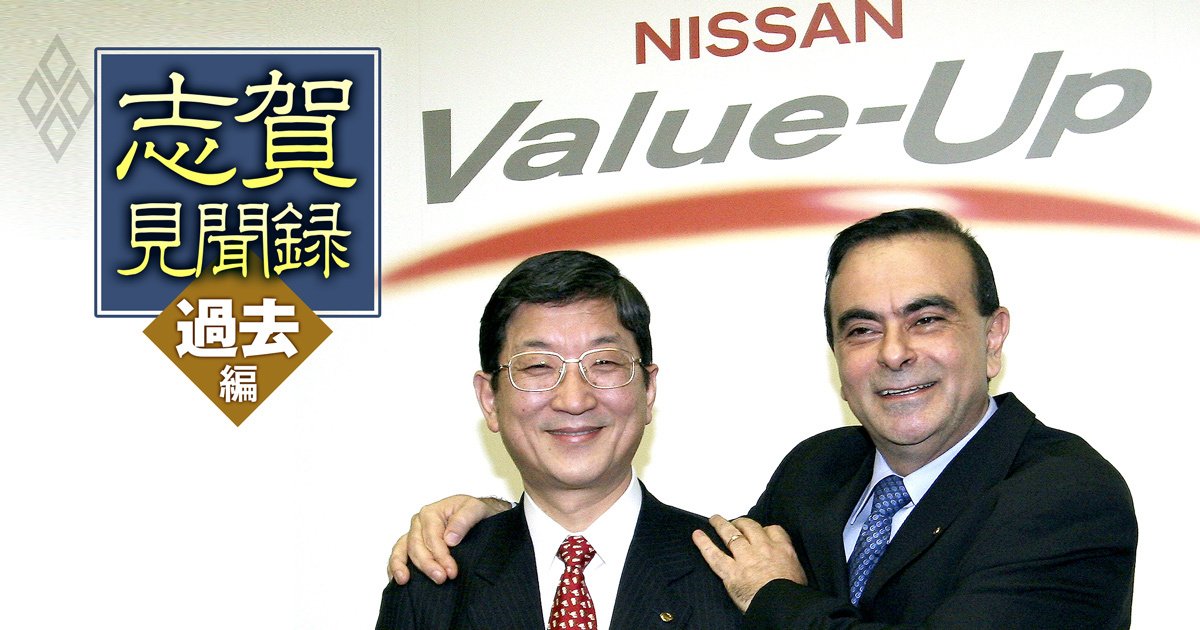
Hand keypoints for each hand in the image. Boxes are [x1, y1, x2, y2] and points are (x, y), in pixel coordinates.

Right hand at [388, 495, 511, 583]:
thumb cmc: (473, 511)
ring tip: (405, 581)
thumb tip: (450, 538)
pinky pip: (398, 554)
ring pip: (403, 550)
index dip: (441, 556)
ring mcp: (413, 534)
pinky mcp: (412, 545)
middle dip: (427, 564)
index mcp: (431, 513)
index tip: (451, 571)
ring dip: (403, 566)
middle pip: (417, 546)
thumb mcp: (476, 509)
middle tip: (441, 579)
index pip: (432, 537)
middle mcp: (418, 523)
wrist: (475, 515)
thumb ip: (464, 520)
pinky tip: (397, 580)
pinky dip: (395, 566)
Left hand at [692, 515, 806, 611]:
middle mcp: (762, 548)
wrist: (783, 606)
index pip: (773, 530)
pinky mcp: (731, 572)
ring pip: (731, 535)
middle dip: (741, 522)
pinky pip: (714, 554)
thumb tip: (787, 569)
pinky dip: (704, 544)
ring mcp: (745, 558)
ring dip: (721, 525)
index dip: (765, 529)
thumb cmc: (793, 595)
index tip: (761, 531)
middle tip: (735, 522)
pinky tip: (697, 535)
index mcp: (782, 549)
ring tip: (714, 519)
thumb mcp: (799, 574)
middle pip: (750, 527)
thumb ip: (789, 564)